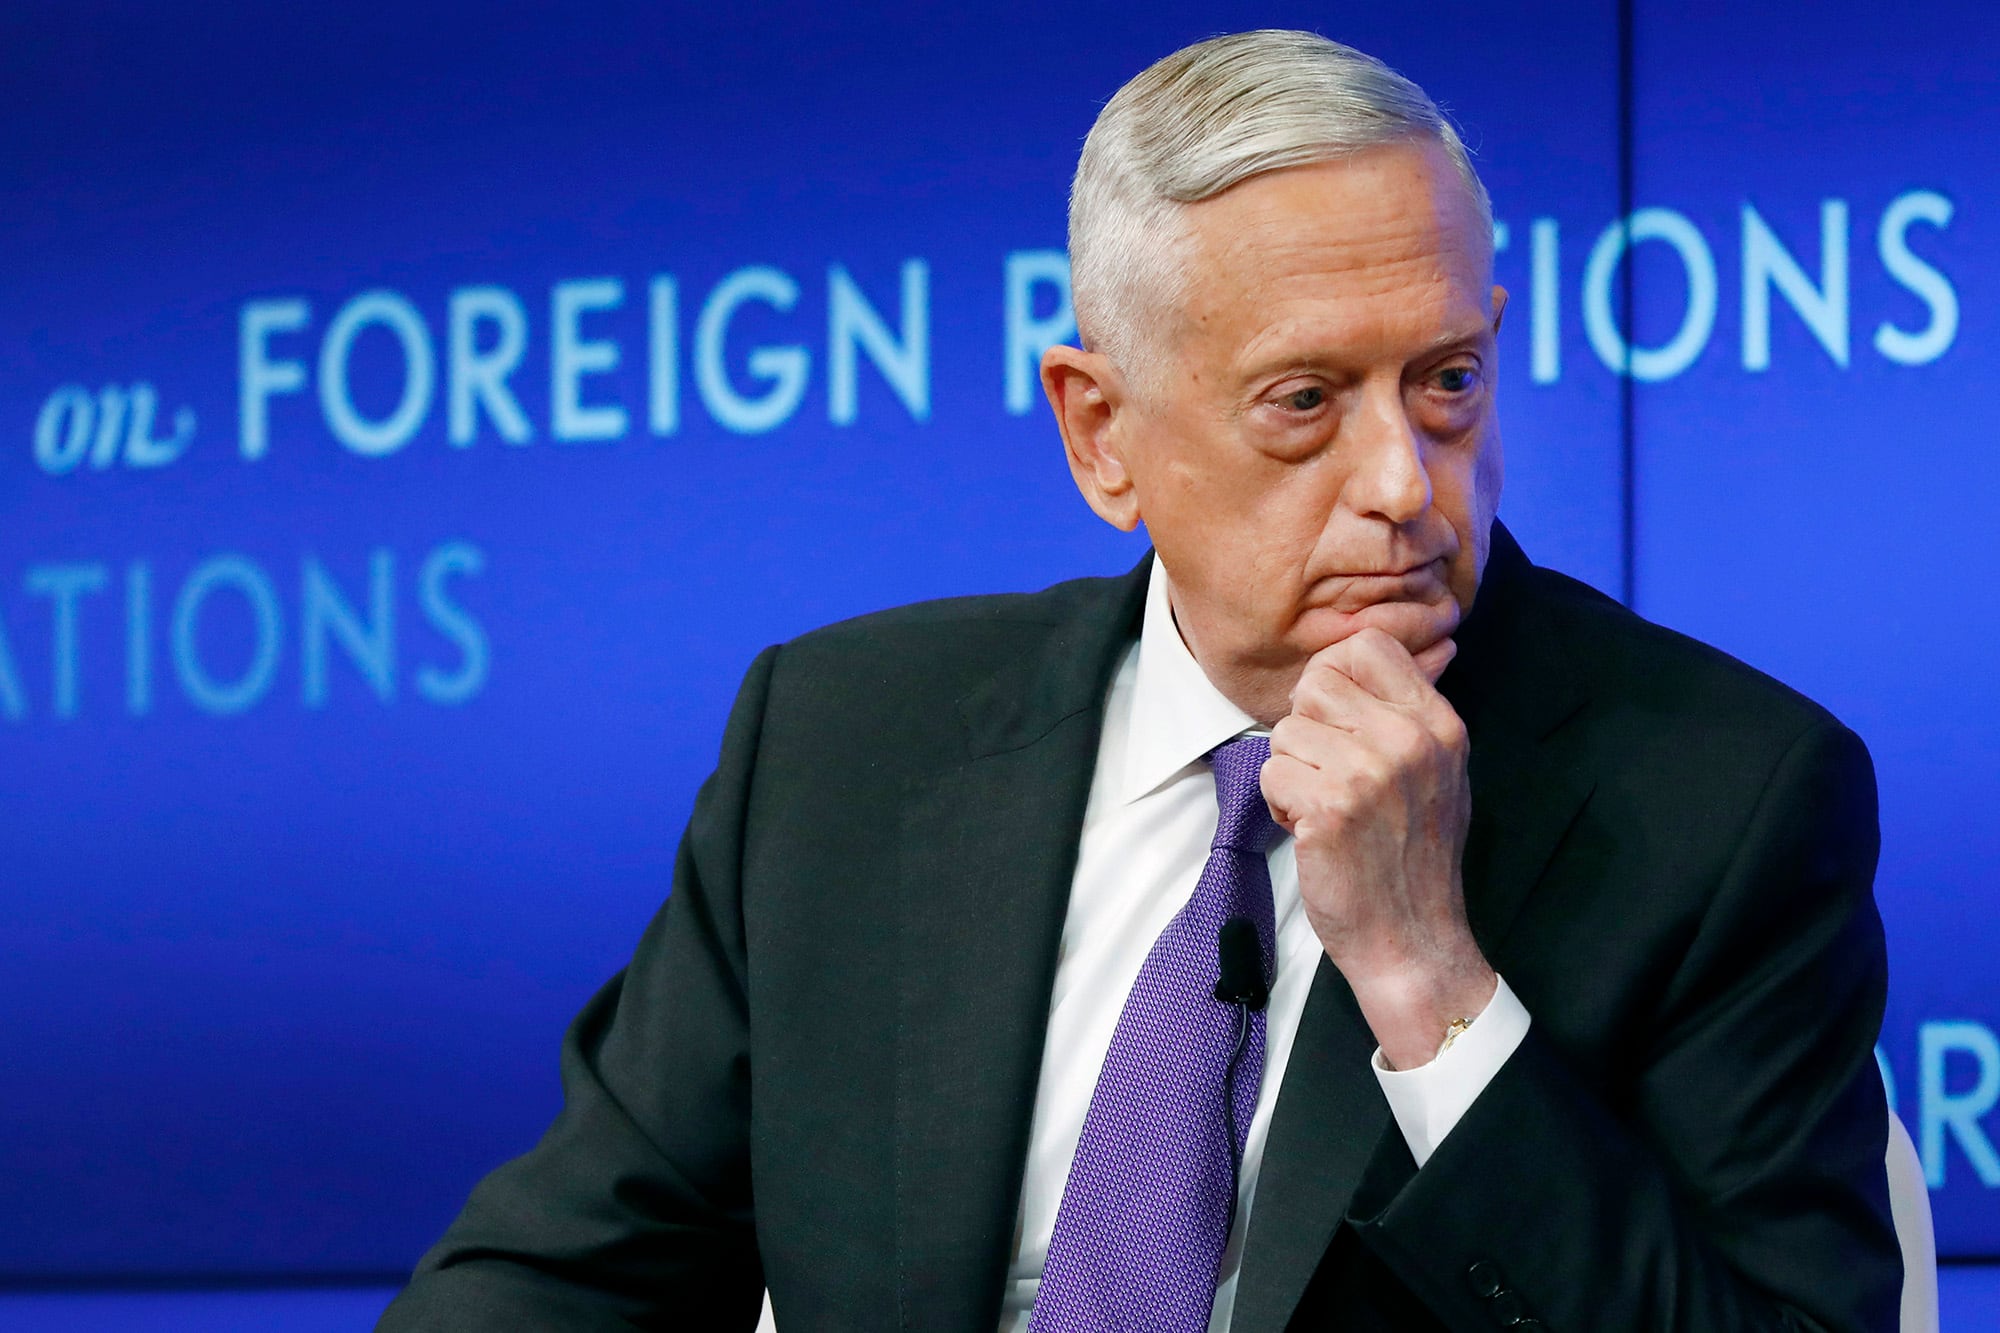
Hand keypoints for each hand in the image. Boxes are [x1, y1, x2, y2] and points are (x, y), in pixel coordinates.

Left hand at [1261, 627, 1495, 1068]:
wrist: (1414, 940)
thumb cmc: (1412, 859)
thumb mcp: (1436, 772)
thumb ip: (1401, 716)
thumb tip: (1347, 663)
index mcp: (1438, 724)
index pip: (1367, 645)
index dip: (1334, 675)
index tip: (1333, 717)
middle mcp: (1409, 740)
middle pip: (1316, 683)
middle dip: (1305, 728)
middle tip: (1327, 773)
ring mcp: (1370, 772)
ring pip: (1286, 731)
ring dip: (1292, 772)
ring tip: (1326, 809)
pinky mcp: (1331, 806)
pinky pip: (1271, 773)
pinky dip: (1281, 806)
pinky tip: (1315, 833)